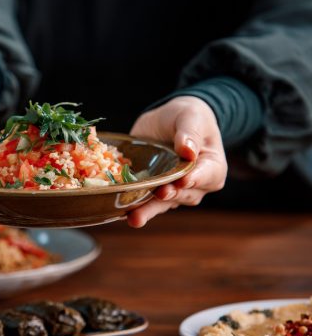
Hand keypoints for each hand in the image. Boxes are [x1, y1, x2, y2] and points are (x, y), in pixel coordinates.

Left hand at [127, 96, 226, 227]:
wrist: (169, 120)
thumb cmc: (188, 117)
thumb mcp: (191, 117)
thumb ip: (190, 133)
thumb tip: (188, 150)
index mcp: (212, 168)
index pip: (206, 176)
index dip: (195, 180)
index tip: (182, 181)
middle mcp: (195, 185)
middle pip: (182, 194)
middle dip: (169, 197)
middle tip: (159, 194)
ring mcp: (173, 191)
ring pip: (161, 204)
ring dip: (148, 211)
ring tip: (135, 218)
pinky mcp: (153, 191)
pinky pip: (144, 202)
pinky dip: (134, 207)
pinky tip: (122, 213)